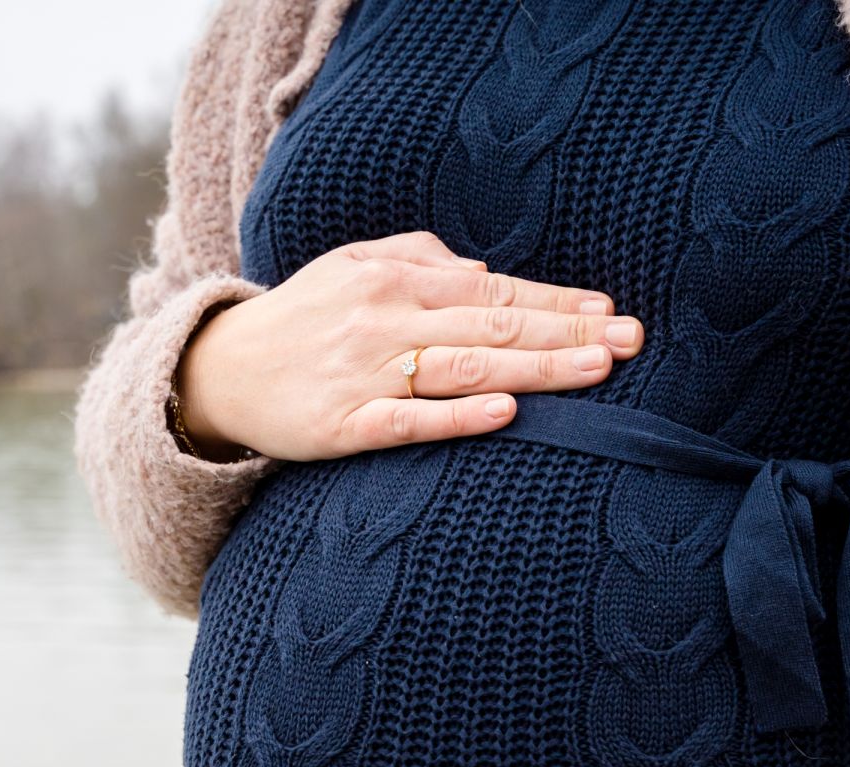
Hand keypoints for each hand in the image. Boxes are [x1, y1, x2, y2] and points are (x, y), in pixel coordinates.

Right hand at [175, 229, 643, 461]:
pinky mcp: (344, 425)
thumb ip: (418, 258)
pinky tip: (506, 411)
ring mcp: (365, 374)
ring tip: (593, 370)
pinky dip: (459, 416)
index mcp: (395, 280)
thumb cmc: (300, 320)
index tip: (613, 312)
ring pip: (465, 369)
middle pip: (493, 326)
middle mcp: (386, 321)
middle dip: (568, 333)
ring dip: (535, 368)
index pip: (494, 290)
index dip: (557, 301)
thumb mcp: (351, 266)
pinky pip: (409, 422)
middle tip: (631, 343)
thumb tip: (485, 271)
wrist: (218, 371)